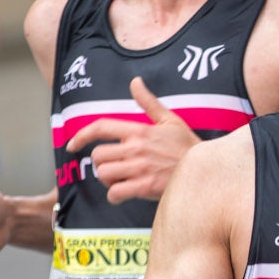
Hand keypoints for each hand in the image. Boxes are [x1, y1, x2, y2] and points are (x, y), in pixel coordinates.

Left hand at [65, 77, 199, 204]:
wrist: (205, 169)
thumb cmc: (187, 146)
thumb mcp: (170, 119)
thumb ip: (148, 102)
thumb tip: (135, 81)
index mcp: (139, 131)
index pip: (101, 127)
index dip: (81, 135)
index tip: (72, 145)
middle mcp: (136, 149)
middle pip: (98, 156)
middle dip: (101, 164)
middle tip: (114, 167)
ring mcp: (139, 169)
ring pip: (104, 175)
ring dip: (107, 180)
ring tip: (120, 180)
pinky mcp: (144, 187)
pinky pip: (115, 193)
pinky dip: (115, 196)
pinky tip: (124, 194)